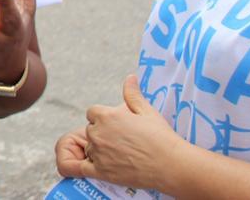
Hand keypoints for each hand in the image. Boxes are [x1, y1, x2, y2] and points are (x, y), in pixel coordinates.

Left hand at [56, 75, 182, 191]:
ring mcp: (98, 152)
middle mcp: (98, 133)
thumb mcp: (147, 111)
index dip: (104, 119)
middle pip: (91, 130)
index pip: (92, 113)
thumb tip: (129, 78)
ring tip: (121, 155)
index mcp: (106, 116)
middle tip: (123, 142)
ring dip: (99, 150)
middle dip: (102, 134)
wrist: (172, 165)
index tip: (117, 126)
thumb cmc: (161, 137)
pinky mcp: (101, 171)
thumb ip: (132, 94)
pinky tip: (79, 168)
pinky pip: (79, 167)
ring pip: (89, 147)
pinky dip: (77, 166)